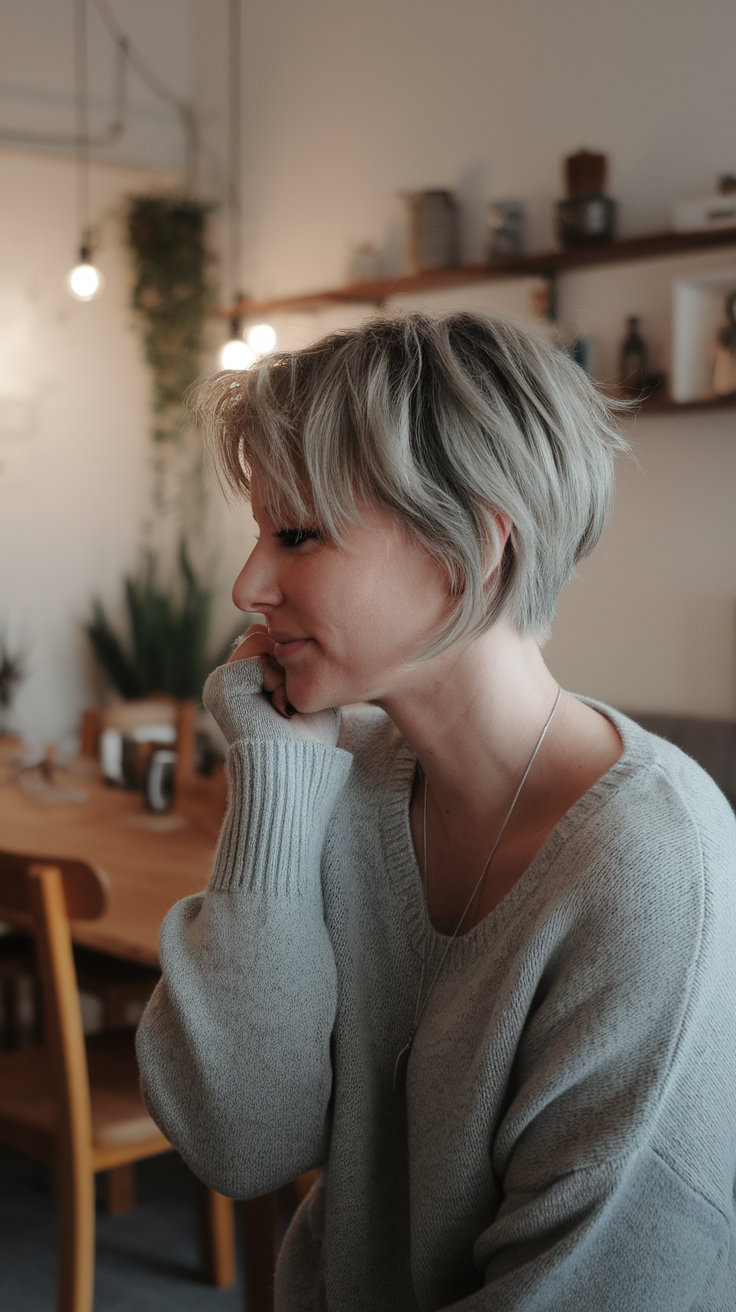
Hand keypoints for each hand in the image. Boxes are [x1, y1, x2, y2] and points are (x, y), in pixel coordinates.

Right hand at [229, 624, 339, 746]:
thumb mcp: (308, 693)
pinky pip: (258, 654)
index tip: (299, 701)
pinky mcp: (222, 682)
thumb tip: (293, 633)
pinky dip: (278, 679)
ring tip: (285, 705)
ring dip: (285, 671)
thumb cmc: (309, 740)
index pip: (273, 639)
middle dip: (290, 662)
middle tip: (292, 703)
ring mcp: (224, 679)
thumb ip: (297, 663)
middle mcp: (232, 677)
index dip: (296, 659)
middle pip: (267, 633)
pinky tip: (278, 707)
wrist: (295, 771)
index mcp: (248, 680)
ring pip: (262, 639)